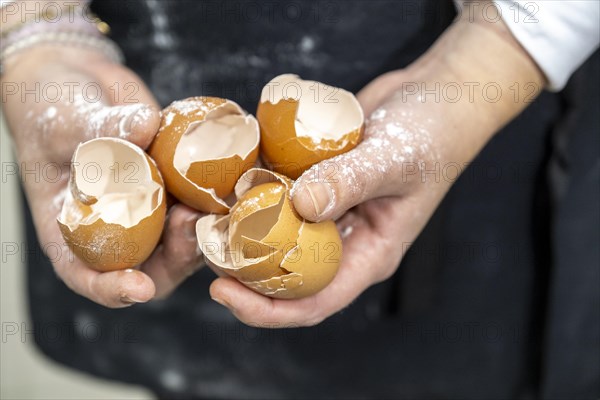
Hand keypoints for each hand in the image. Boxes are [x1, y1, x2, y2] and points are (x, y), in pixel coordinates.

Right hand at [2, 46, 203, 306]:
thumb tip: (146, 126)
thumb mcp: (63, 121)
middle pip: (151, 264)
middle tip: (188, 222)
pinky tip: (233, 175)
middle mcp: (117, 227)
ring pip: (184, 236)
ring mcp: (150, 207)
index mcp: (74, 230)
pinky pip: (199, 198)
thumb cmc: (52, 111)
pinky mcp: (175, 184)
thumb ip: (100, 129)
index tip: (139, 288)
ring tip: (213, 199)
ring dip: (203, 226)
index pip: (88, 275)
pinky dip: (216, 193)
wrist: (77, 83)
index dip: (112, 289)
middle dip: (176, 254)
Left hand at [208, 5, 544, 325]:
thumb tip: (299, 206)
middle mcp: (341, 239)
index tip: (221, 291)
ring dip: (237, 224)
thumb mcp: (397, 159)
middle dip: (238, 267)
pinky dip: (252, 184)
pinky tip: (226, 169)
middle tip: (200, 242)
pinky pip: (277, 190)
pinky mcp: (314, 180)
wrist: (438, 97)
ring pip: (273, 231)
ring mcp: (325, 209)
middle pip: (282, 272)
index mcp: (367, 255)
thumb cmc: (433, 134)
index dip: (264, 308)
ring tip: (201, 209)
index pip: (312, 302)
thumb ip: (350, 181)